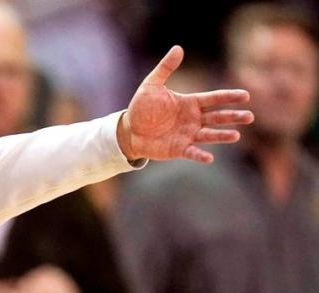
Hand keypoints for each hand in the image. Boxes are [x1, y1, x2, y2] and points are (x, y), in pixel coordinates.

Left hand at [117, 46, 253, 163]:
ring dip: (222, 135)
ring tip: (236, 136)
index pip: (214, 98)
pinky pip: (192, 152)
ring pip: (209, 134)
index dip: (229, 97)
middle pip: (218, 117)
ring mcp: (188, 135)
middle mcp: (193, 119)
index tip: (245, 96)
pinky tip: (210, 158)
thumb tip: (178, 48)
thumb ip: (166, 68)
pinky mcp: (179, 149)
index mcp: (191, 102)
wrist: (129, 130)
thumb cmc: (142, 107)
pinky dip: (200, 155)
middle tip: (249, 117)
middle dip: (233, 117)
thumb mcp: (152, 85)